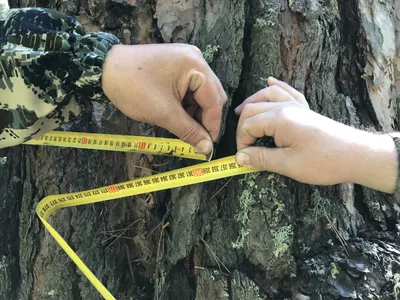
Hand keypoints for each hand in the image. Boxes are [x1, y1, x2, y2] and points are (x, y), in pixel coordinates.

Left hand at [102, 44, 226, 153]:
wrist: (105, 69)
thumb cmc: (133, 89)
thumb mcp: (163, 113)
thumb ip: (188, 131)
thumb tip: (206, 149)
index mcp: (196, 66)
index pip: (214, 101)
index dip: (212, 125)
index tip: (208, 146)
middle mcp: (196, 58)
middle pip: (212, 95)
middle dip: (205, 117)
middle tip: (196, 137)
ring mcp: (187, 59)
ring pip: (202, 93)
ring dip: (196, 111)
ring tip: (183, 125)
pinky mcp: (178, 63)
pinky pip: (191, 87)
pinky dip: (187, 103)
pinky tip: (177, 113)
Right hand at [234, 77, 397, 193]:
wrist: (356, 155)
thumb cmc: (323, 161)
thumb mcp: (288, 164)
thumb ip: (261, 159)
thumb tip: (240, 158)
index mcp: (279, 119)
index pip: (247, 125)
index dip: (242, 143)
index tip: (245, 159)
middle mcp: (285, 107)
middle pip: (252, 108)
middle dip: (242, 126)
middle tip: (244, 146)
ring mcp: (297, 105)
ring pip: (267, 94)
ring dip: (252, 102)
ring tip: (239, 113)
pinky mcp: (305, 109)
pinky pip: (288, 91)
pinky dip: (276, 86)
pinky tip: (269, 81)